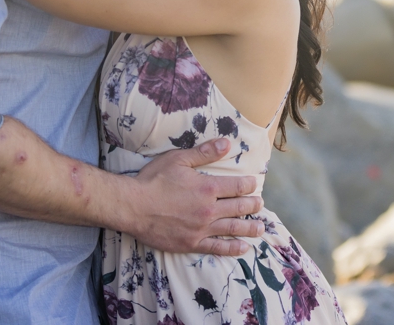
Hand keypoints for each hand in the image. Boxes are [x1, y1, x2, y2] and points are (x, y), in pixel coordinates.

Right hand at [119, 138, 265, 256]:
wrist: (132, 207)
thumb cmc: (152, 180)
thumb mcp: (177, 160)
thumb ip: (204, 153)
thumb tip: (227, 144)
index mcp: (208, 188)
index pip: (237, 186)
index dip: (249, 185)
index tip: (254, 184)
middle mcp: (209, 210)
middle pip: (239, 208)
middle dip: (253, 205)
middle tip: (260, 204)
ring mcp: (202, 228)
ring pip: (233, 228)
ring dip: (250, 228)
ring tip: (261, 228)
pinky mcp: (192, 243)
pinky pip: (217, 248)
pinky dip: (232, 248)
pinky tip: (243, 247)